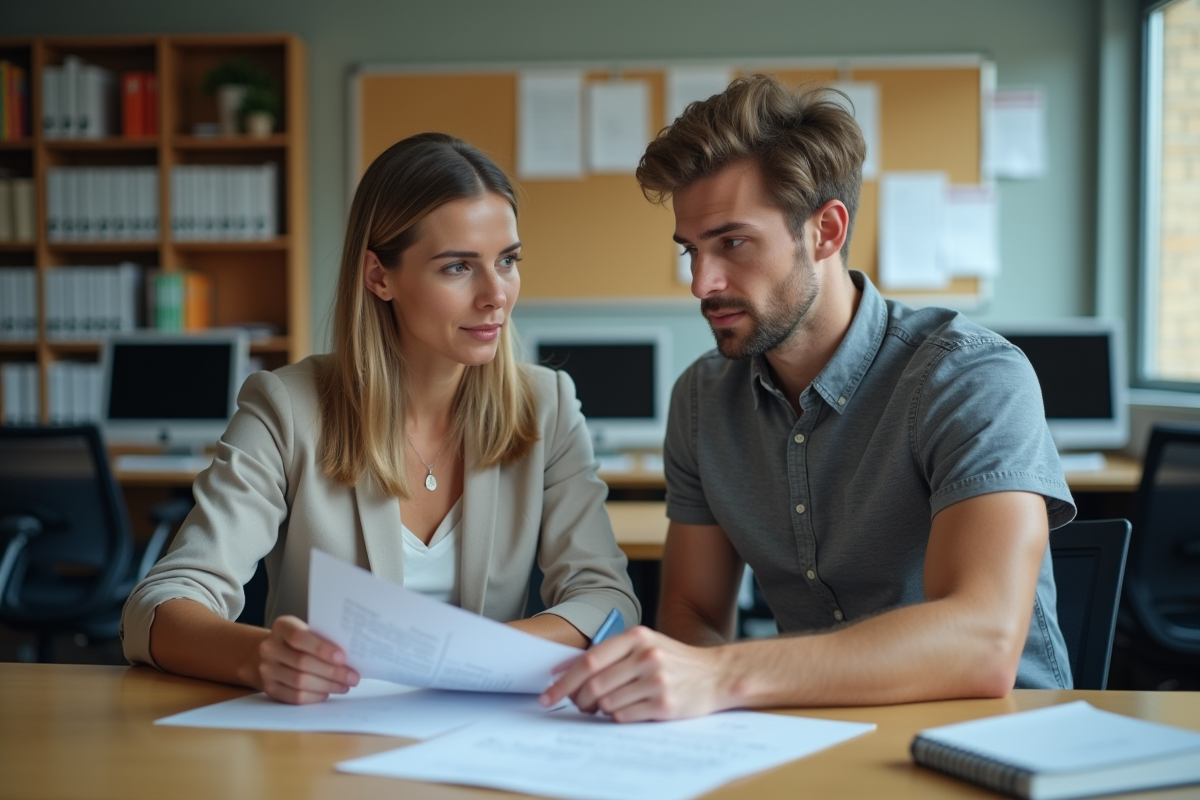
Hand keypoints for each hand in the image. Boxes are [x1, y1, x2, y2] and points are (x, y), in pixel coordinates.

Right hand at [255, 615, 359, 703]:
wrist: (273, 653)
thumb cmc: (300, 641)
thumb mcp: (308, 631)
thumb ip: (323, 638)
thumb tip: (351, 654)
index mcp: (281, 627)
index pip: (298, 637)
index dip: (321, 648)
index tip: (342, 657)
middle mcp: (270, 648)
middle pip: (302, 663)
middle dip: (332, 672)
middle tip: (353, 677)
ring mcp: (267, 670)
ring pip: (299, 681)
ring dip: (326, 686)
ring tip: (344, 686)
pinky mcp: (270, 688)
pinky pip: (294, 696)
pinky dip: (314, 696)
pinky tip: (327, 693)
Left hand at [540, 626, 731, 721]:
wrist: (716, 674)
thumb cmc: (673, 661)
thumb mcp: (645, 644)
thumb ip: (611, 653)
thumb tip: (567, 671)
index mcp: (637, 637)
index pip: (589, 660)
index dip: (564, 680)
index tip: (548, 693)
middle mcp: (646, 656)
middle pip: (593, 685)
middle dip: (577, 700)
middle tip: (576, 705)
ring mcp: (656, 681)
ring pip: (606, 703)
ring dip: (600, 709)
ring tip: (608, 706)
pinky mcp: (664, 704)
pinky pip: (623, 716)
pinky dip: (617, 716)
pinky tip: (626, 709)